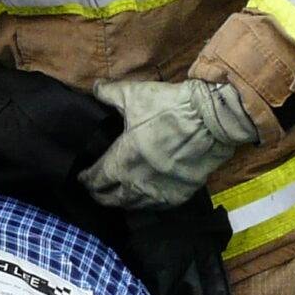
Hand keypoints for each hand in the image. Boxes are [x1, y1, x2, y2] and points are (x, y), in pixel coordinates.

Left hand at [80, 79, 256, 210]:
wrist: (212, 119)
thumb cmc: (170, 106)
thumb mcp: (135, 95)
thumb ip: (110, 93)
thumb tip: (94, 87)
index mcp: (122, 160)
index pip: (95, 179)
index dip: (86, 180)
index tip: (82, 178)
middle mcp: (137, 182)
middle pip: (111, 199)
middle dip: (100, 195)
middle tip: (95, 191)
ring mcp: (159, 192)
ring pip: (132, 206)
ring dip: (121, 202)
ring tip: (117, 197)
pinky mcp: (180, 195)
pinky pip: (157, 207)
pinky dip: (146, 204)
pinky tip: (144, 199)